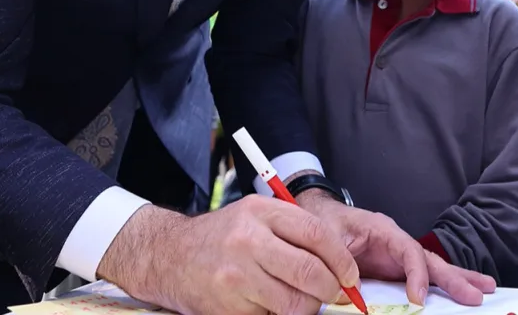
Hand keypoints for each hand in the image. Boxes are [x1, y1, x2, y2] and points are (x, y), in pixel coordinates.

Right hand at [98, 197, 358, 314]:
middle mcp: (248, 240)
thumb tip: (339, 263)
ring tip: (300, 300)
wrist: (168, 255)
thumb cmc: (221, 236)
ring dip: (306, 307)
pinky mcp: (226, 305)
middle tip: (333, 294)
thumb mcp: (255, 216)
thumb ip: (293, 231)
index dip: (341, 260)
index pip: (317, 235)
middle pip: (310, 272)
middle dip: (331, 290)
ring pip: (294, 303)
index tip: (350, 275)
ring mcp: (236, 275)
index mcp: (261, 212)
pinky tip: (269, 304)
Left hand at [298, 190, 495, 305]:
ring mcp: (398, 255)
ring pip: (433, 267)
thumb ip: (339, 260)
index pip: (408, 251)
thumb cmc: (325, 223)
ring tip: (485, 288)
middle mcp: (396, 242)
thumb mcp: (328, 238)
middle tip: (477, 294)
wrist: (320, 217)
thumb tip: (354, 290)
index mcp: (383, 230)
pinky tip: (461, 290)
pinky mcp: (395, 268)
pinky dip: (442, 284)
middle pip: (430, 259)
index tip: (418, 298)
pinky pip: (423, 276)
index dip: (416, 274)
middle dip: (454, 277)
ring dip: (458, 279)